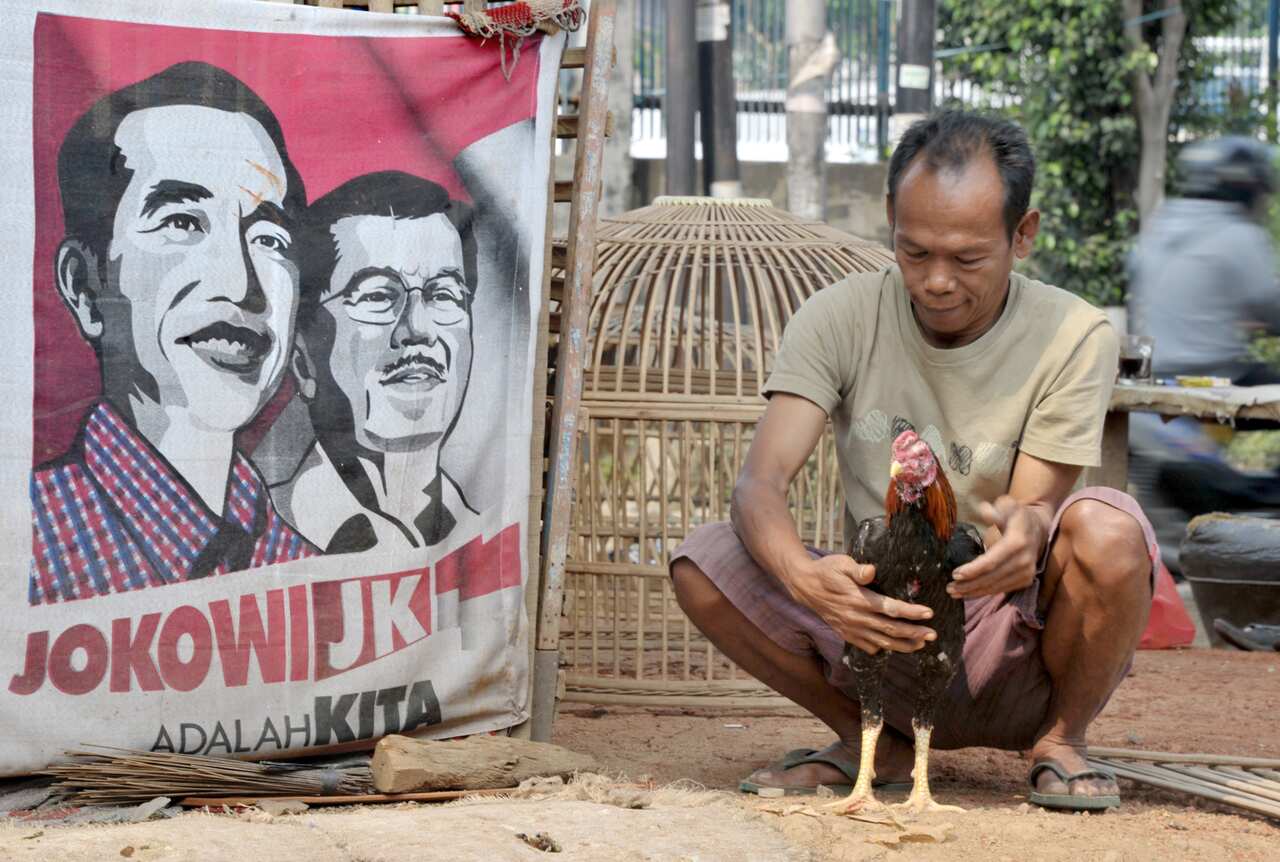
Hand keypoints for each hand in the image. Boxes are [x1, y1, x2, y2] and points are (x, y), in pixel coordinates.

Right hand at [784, 553, 936, 653]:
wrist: (805, 586)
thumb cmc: (826, 571)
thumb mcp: (841, 563)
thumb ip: (858, 569)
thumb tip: (872, 570)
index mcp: (858, 599)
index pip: (890, 608)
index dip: (911, 612)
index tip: (929, 613)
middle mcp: (857, 617)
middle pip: (890, 629)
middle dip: (914, 633)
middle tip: (933, 635)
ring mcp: (851, 628)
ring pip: (882, 641)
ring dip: (903, 645)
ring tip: (921, 645)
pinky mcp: (847, 634)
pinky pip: (868, 646)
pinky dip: (883, 648)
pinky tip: (895, 646)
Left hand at [948, 495, 1045, 598]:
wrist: (1038, 528)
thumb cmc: (1016, 516)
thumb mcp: (1007, 506)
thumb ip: (995, 510)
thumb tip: (984, 511)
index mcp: (1017, 542)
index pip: (992, 561)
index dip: (973, 570)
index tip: (955, 574)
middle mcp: (1024, 560)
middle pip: (992, 578)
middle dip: (969, 585)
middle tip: (949, 588)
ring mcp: (1026, 572)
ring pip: (996, 586)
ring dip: (974, 591)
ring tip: (954, 592)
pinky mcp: (1025, 580)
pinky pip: (1002, 589)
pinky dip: (984, 592)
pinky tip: (969, 593)